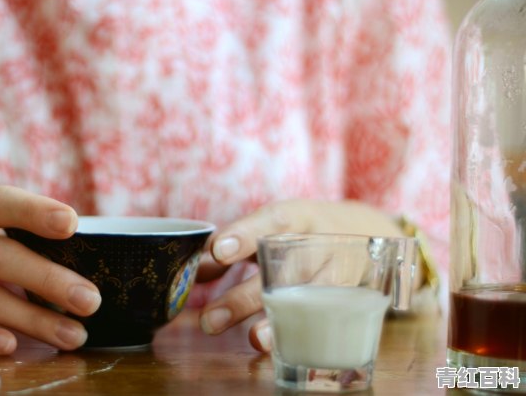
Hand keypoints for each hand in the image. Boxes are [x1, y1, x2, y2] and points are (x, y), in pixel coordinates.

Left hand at [196, 199, 402, 351]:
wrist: (366, 230)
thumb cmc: (303, 230)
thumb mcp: (271, 228)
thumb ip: (233, 248)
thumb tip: (196, 272)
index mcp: (295, 216)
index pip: (271, 220)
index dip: (244, 236)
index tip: (218, 252)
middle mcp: (319, 240)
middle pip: (283, 269)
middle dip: (244, 298)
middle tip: (208, 321)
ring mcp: (340, 268)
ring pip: (308, 296)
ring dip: (276, 321)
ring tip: (252, 339)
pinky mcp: (353, 295)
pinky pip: (327, 316)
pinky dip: (300, 332)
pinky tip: (277, 346)